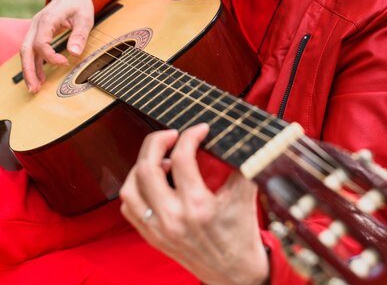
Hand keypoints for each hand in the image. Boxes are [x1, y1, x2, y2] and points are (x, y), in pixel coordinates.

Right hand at [20, 0, 93, 92]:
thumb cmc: (79, 3)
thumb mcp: (85, 18)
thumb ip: (79, 35)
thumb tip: (74, 53)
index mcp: (48, 19)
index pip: (41, 44)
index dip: (51, 57)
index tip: (66, 63)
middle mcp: (37, 24)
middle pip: (26, 50)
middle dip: (28, 71)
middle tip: (35, 88)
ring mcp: (35, 28)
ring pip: (26, 51)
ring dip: (29, 70)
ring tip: (35, 88)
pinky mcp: (38, 32)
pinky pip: (32, 49)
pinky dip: (34, 63)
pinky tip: (39, 76)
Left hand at [120, 124, 269, 284]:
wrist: (235, 275)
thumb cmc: (241, 233)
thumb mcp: (246, 195)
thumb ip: (243, 163)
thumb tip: (240, 136)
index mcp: (197, 207)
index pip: (182, 158)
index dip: (190, 135)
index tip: (200, 129)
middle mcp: (172, 218)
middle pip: (147, 168)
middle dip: (157, 141)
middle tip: (172, 135)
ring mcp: (158, 229)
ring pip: (131, 187)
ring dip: (142, 165)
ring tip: (161, 159)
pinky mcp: (151, 236)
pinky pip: (129, 206)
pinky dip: (135, 186)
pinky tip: (153, 180)